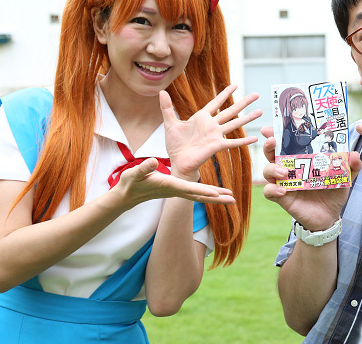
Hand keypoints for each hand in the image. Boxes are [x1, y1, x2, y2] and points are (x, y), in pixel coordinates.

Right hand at [116, 157, 235, 207]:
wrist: (127, 195)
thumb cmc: (130, 183)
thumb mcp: (134, 173)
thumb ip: (144, 168)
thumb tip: (153, 161)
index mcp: (169, 185)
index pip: (189, 189)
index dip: (203, 191)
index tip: (216, 193)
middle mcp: (176, 190)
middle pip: (200, 196)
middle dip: (217, 198)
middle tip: (233, 200)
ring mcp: (178, 191)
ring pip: (201, 196)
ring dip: (216, 197)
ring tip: (232, 198)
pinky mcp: (177, 190)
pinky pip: (196, 193)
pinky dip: (208, 193)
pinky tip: (217, 192)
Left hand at [160, 85, 261, 179]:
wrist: (177, 162)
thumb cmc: (175, 145)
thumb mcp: (170, 123)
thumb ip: (167, 107)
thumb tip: (161, 91)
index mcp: (201, 118)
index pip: (216, 102)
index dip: (225, 93)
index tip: (235, 84)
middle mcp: (211, 125)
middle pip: (230, 110)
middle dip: (243, 102)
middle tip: (256, 94)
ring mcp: (215, 135)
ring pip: (235, 124)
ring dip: (248, 118)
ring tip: (260, 111)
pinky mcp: (216, 146)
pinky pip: (232, 142)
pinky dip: (243, 141)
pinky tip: (255, 138)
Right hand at [261, 126, 361, 230]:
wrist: (330, 215)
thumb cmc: (333, 191)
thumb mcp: (344, 176)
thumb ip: (351, 166)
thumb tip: (354, 155)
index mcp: (301, 158)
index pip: (286, 143)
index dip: (276, 133)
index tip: (271, 128)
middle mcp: (289, 168)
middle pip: (271, 153)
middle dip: (269, 145)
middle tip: (272, 141)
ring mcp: (283, 182)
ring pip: (267, 170)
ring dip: (272, 168)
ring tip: (284, 172)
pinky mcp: (282, 197)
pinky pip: (269, 192)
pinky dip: (273, 189)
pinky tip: (283, 190)